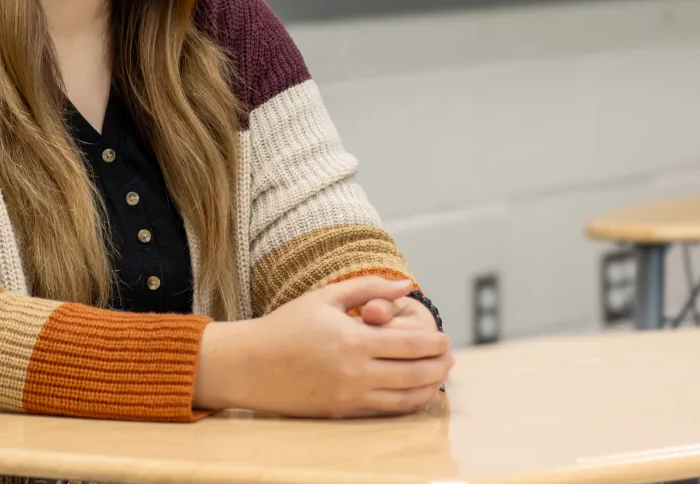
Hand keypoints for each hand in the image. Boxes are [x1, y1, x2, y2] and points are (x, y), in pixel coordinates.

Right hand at [193, 276, 453, 418]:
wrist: (249, 364)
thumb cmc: (286, 326)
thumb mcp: (325, 297)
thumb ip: (368, 288)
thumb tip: (405, 286)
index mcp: (352, 340)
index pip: (409, 344)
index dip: (434, 343)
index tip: (445, 339)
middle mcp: (355, 372)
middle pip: (414, 374)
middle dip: (439, 367)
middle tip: (450, 358)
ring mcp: (349, 396)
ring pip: (405, 398)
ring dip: (429, 388)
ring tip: (439, 377)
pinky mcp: (342, 413)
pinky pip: (386, 412)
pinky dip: (407, 404)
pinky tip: (415, 394)